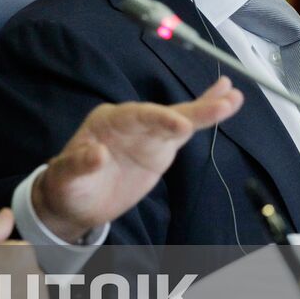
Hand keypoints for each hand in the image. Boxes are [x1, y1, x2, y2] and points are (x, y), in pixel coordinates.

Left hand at [32, 77, 242, 241]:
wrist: (75, 201)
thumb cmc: (67, 184)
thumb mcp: (65, 176)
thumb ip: (79, 163)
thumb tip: (96, 154)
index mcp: (109, 120)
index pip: (138, 115)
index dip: (159, 118)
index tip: (181, 126)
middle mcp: (132, 121)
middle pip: (165, 112)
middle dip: (194, 108)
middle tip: (224, 100)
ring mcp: (148, 134)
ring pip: (180, 118)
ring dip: (206, 109)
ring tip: (234, 97)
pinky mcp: (160, 148)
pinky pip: (185, 131)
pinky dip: (204, 120)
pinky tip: (224, 106)